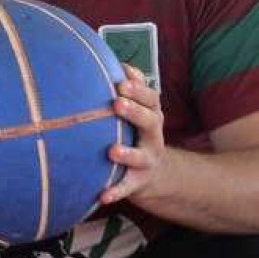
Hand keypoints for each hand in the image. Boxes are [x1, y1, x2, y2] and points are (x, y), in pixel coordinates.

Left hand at [99, 65, 166, 206]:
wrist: (156, 172)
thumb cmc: (136, 131)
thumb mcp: (139, 109)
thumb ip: (131, 87)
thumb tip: (118, 61)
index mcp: (151, 115)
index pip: (151, 99)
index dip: (139, 89)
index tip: (122, 80)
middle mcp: (153, 136)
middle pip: (150, 122)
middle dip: (135, 112)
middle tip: (116, 103)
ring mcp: (147, 160)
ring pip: (141, 156)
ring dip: (127, 154)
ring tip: (112, 151)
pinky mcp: (138, 181)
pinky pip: (127, 187)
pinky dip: (116, 191)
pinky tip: (102, 196)